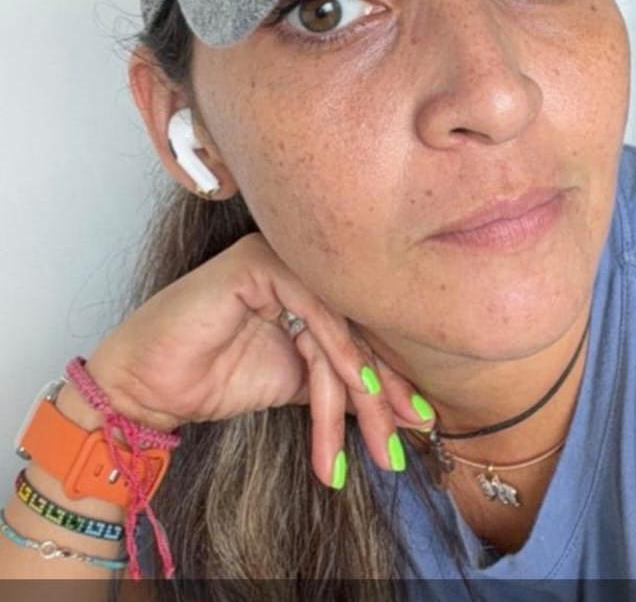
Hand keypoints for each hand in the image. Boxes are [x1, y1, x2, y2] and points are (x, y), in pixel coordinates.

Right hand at [82, 231, 435, 487]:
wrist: (149, 388)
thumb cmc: (213, 380)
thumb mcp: (297, 383)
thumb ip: (340, 382)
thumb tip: (401, 406)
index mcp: (308, 286)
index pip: (362, 329)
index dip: (391, 380)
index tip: (417, 426)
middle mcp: (299, 265)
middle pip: (357, 327)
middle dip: (384, 393)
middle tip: (401, 446)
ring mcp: (278, 257)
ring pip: (340, 326)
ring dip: (361, 395)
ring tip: (374, 446)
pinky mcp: (257, 262)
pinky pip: (314, 310)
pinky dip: (338, 356)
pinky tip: (353, 394)